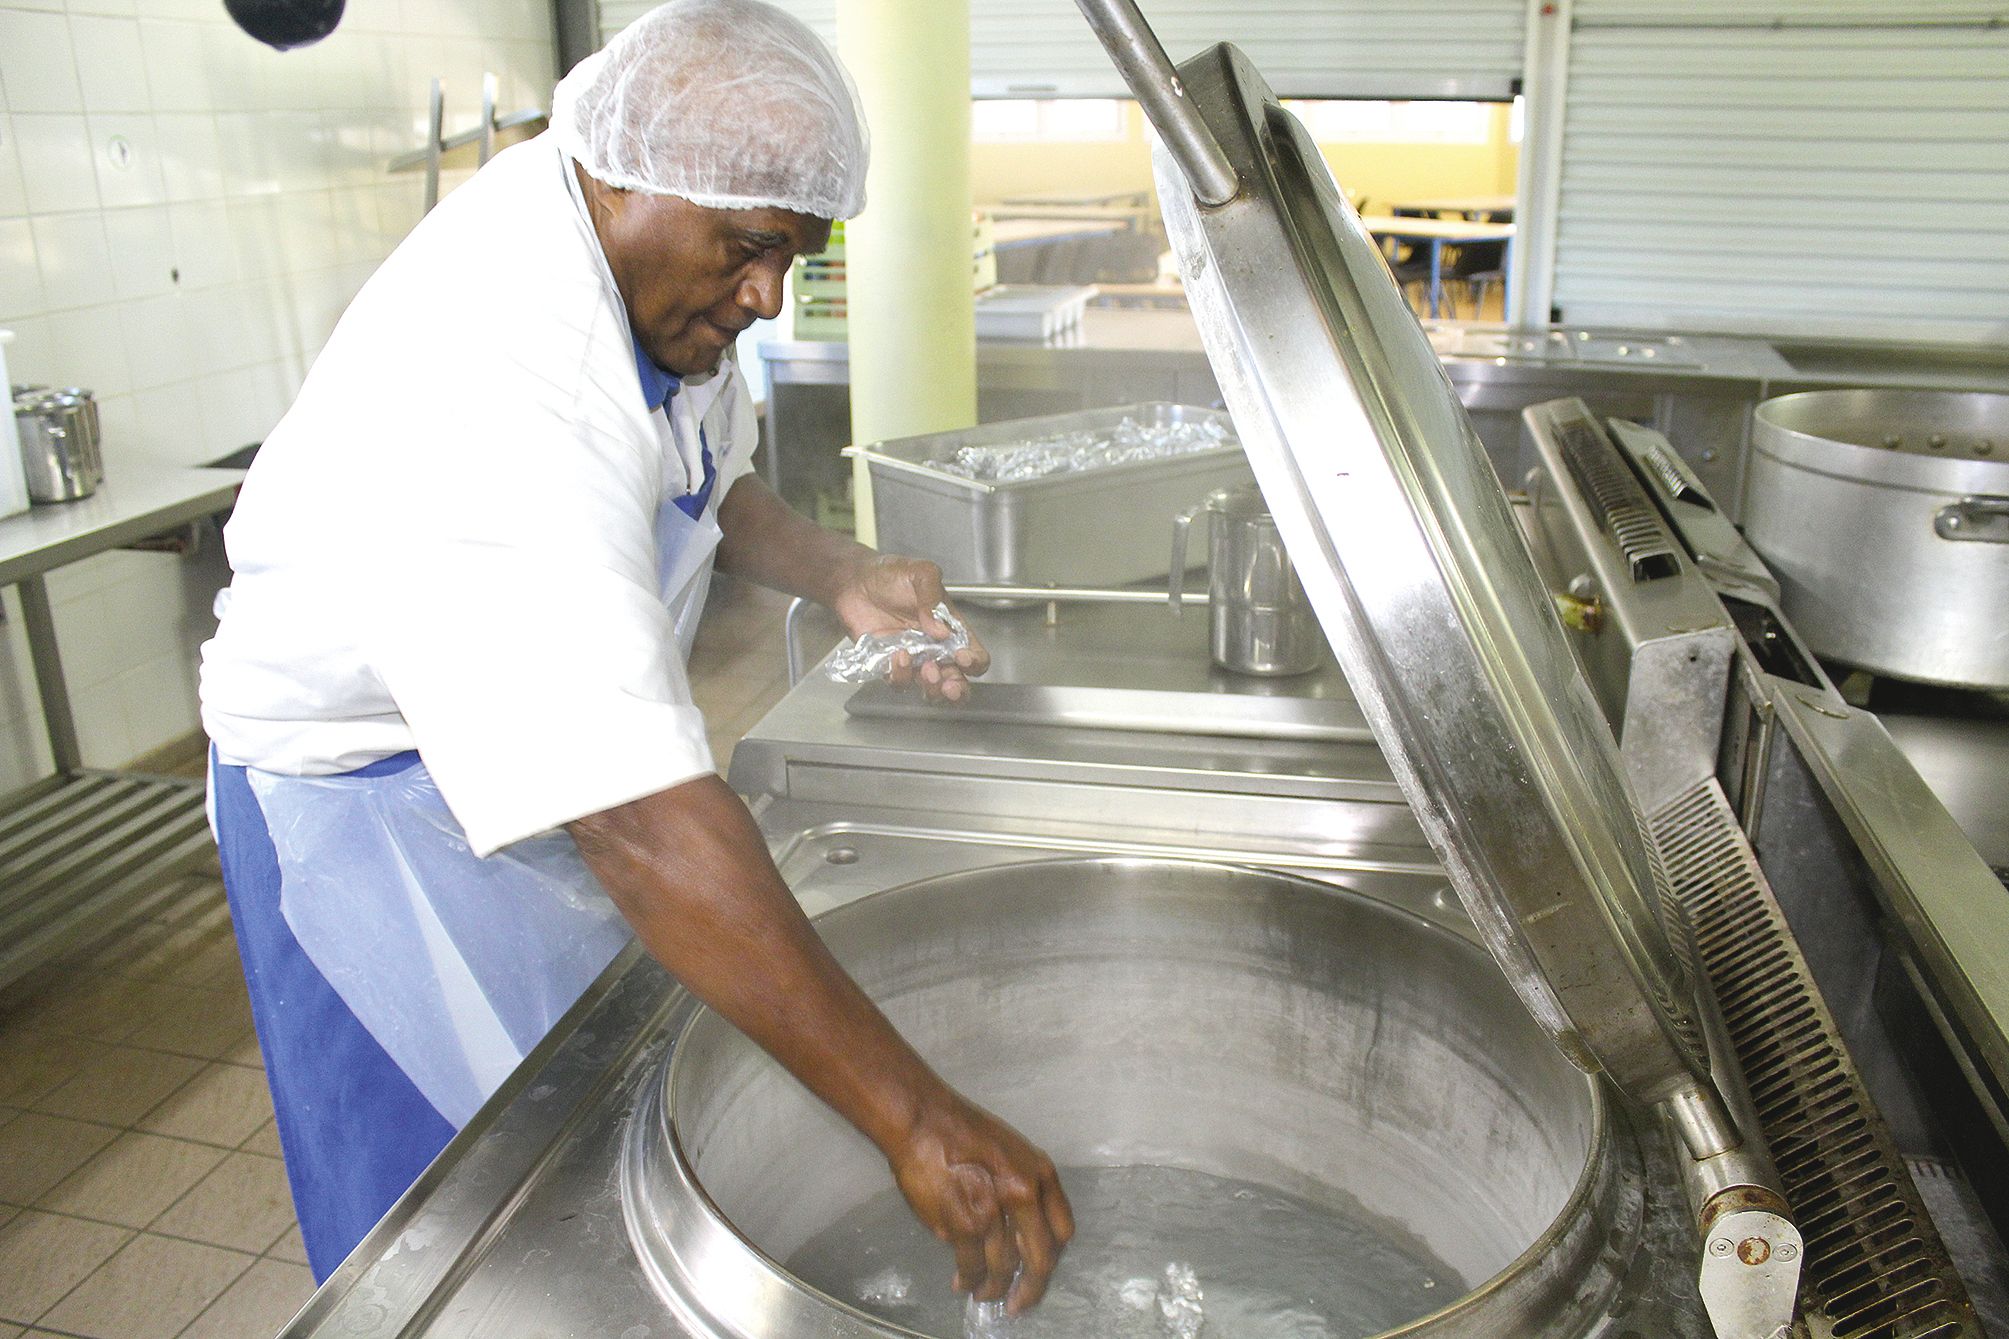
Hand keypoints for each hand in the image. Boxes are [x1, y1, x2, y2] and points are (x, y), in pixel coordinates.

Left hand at [830, 554, 989, 703]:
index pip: (974, 654)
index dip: (974, 661)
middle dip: (957, 689)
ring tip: (926, 670)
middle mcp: (934, 648)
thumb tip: (941, 630)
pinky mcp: (888, 665)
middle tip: (950, 685)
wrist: (854, 580)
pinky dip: (900, 675)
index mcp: (950, 628)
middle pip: (956, 681)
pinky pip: (899, 681)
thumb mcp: (920, 572)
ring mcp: (912, 659)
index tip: (962, 657)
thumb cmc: (890, 575)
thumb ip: (933, 596)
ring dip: (931, 687)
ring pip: (929, 688)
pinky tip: (898, 655)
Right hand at [888, 1090, 1073, 1314]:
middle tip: (1019, 1303)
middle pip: (1040, 1259)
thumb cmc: (962, 1131)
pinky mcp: (963, 1225)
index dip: (1052, 1256)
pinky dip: (968, 1279)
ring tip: (985, 1294)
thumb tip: (1023, 1229)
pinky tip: (963, 1283)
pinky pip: (971, 1265)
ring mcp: (995, 1212)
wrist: (923, 1122)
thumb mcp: (1012, 1151)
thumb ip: (1025, 1188)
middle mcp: (1025, 1195)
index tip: (1039, 1269)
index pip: (1062, 1230)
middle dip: (1031, 1289)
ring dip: (995, 1288)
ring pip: (1004, 1267)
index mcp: (1040, 1174)